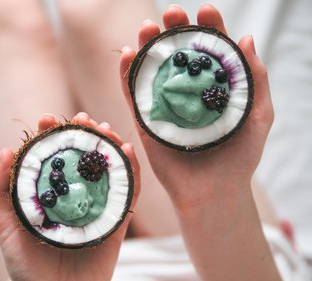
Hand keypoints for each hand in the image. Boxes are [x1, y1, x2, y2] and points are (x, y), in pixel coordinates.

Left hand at [0, 113, 139, 280]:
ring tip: (105, 128)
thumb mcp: (7, 226)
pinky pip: (129, 191)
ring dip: (109, 145)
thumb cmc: (28, 265)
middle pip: (84, 158)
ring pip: (108, 169)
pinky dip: (132, 170)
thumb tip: (6, 151)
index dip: (52, 136)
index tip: (48, 119)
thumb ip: (1, 190)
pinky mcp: (117, 219)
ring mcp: (99, 205)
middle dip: (84, 134)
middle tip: (83, 119)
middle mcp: (77, 195)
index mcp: (53, 193)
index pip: (54, 157)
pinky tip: (126, 151)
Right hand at [120, 4, 272, 207]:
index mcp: (213, 88)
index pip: (210, 51)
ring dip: (148, 46)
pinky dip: (128, 73)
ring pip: (152, 69)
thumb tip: (247, 39)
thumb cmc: (240, 158)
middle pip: (178, 55)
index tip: (206, 10)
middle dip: (174, 30)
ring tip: (148, 27)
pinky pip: (133, 93)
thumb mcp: (258, 115)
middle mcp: (187, 92)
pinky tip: (129, 53)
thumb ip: (256, 78)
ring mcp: (165, 105)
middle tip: (172, 13)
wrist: (214, 191)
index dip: (208, 27)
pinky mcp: (146, 120)